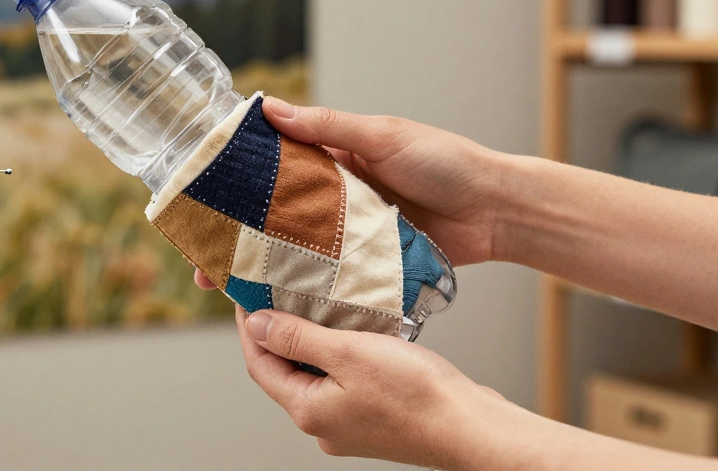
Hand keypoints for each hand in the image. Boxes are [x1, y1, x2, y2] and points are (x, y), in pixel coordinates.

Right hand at [193, 96, 508, 289]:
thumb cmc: (447, 162)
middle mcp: (337, 196)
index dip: (236, 183)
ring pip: (296, 252)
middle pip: (275, 217)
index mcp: (336, 157)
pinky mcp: (370, 263)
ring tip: (229, 290)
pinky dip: (304, 289)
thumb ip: (329, 126)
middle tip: (203, 263)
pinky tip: (278, 304)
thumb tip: (270, 109)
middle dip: (237, 239)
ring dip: (263, 269)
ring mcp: (352, 233)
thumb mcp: (384, 136)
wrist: (498, 211)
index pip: (273, 166)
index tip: (199, 200)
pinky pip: (330, 276)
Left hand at [233, 306, 518, 468]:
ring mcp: (349, 425)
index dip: (250, 327)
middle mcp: (323, 424)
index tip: (245, 293)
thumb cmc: (415, 393)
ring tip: (313, 303)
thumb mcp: (347, 353)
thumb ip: (297, 339)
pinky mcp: (375, 418)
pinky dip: (339, 355)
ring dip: (312, 341)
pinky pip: (343, 381)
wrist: (471, 426)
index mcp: (307, 411)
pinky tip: (352, 331)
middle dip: (279, 332)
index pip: (259, 364)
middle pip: (284, 371)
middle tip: (277, 290)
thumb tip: (256, 325)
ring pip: (316, 375)